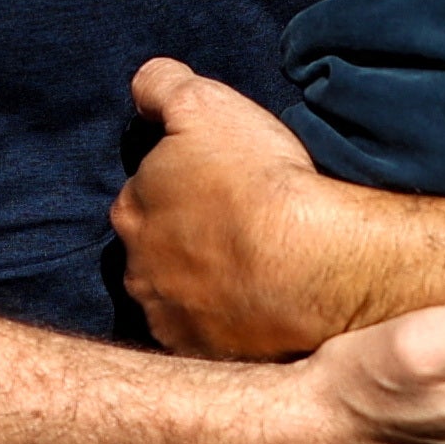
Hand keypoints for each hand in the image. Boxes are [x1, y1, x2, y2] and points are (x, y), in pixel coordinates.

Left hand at [113, 58, 351, 359]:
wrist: (312, 266)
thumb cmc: (260, 180)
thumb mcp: (206, 105)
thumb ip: (162, 86)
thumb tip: (143, 87)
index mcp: (132, 210)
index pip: (144, 194)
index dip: (180, 187)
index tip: (216, 187)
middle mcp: (137, 270)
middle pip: (155, 249)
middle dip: (183, 240)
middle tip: (236, 230)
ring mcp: (171, 320)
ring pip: (180, 295)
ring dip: (204, 285)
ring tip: (252, 271)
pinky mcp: (207, 358)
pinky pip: (210, 336)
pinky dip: (227, 323)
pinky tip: (259, 307)